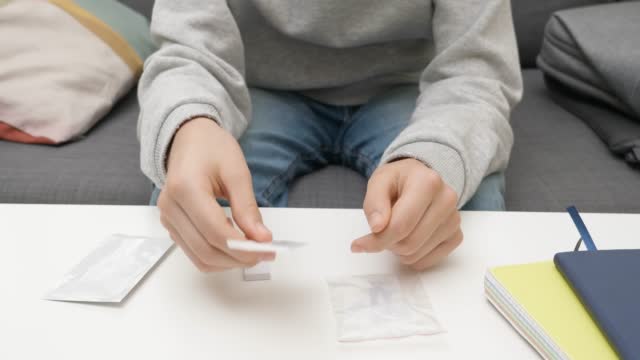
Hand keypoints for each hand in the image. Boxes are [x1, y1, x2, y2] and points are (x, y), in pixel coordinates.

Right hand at [158, 117, 272, 271]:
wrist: (189, 138)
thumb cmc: (212, 148)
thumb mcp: (237, 172)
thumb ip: (247, 208)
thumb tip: (261, 238)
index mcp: (185, 188)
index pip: (215, 232)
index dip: (243, 248)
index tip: (267, 250)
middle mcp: (170, 207)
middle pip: (206, 250)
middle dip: (238, 258)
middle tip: (265, 254)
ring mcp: (168, 218)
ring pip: (200, 258)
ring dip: (228, 262)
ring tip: (253, 251)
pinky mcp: (171, 226)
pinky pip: (194, 252)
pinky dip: (217, 257)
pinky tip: (236, 246)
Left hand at [351, 158, 461, 269]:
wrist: (420, 178)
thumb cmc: (398, 180)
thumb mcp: (379, 181)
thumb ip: (374, 203)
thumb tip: (377, 227)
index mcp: (428, 183)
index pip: (401, 225)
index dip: (377, 240)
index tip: (358, 244)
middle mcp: (447, 200)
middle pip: (408, 243)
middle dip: (387, 243)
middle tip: (381, 230)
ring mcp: (454, 220)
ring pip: (416, 254)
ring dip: (398, 250)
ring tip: (397, 230)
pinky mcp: (456, 236)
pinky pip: (428, 261)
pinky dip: (412, 256)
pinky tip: (409, 238)